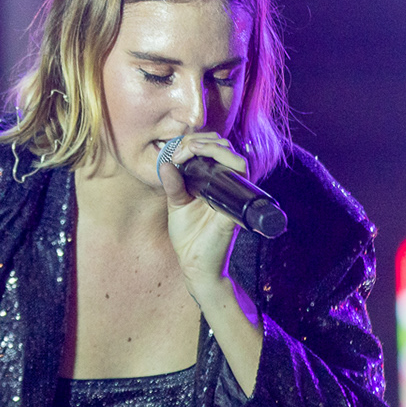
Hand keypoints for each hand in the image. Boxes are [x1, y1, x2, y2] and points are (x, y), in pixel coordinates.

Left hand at [154, 131, 247, 295]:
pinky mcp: (234, 206)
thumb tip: (165, 161)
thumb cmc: (189, 236)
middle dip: (202, 141)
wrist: (196, 265)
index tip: (176, 150)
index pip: (212, 150)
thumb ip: (173, 184)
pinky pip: (239, 178)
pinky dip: (224, 163)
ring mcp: (232, 195)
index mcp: (211, 182)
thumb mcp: (176, 205)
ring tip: (192, 150)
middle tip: (182, 150)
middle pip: (225, 148)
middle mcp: (225, 185)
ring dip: (212, 147)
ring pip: (236, 158)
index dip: (195, 142)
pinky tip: (204, 163)